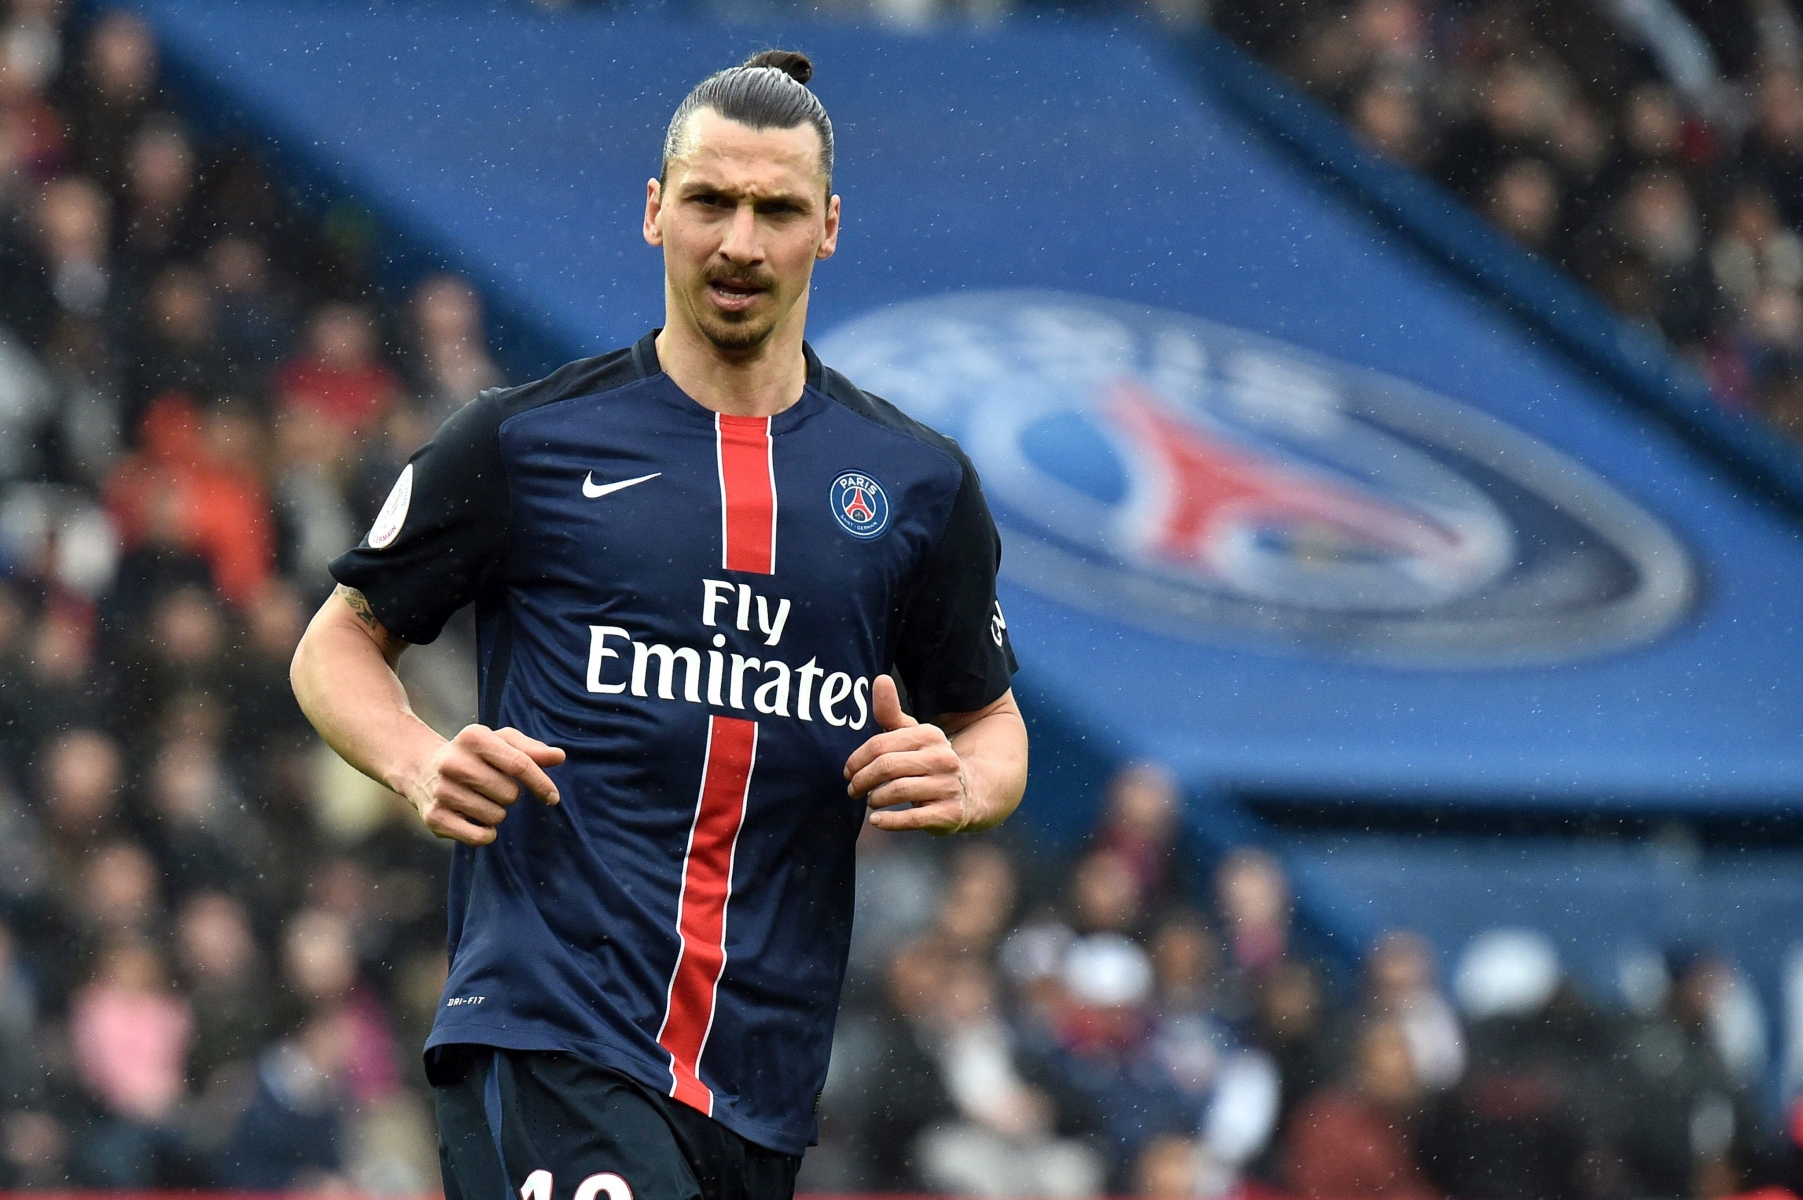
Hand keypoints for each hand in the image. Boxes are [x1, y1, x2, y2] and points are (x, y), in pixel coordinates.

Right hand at [402, 725, 565, 845]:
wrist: (420, 767)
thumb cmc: (473, 754)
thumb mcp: (499, 742)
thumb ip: (531, 749)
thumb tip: (559, 757)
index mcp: (474, 738)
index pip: (519, 764)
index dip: (541, 783)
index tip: (553, 797)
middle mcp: (453, 762)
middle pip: (510, 794)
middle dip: (510, 795)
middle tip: (492, 787)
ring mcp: (441, 791)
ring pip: (496, 816)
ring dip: (496, 812)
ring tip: (479, 799)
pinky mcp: (434, 817)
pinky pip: (479, 837)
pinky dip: (486, 834)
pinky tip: (477, 820)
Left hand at [843, 675, 973, 833]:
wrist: (973, 792)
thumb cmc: (930, 762)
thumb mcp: (913, 736)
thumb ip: (891, 713)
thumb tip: (879, 678)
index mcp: (929, 735)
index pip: (880, 745)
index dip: (857, 759)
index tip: (848, 771)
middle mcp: (942, 758)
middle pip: (886, 766)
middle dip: (862, 780)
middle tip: (852, 789)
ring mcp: (947, 786)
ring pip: (898, 790)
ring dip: (875, 799)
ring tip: (870, 801)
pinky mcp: (949, 814)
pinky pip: (913, 818)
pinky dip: (890, 821)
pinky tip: (876, 821)